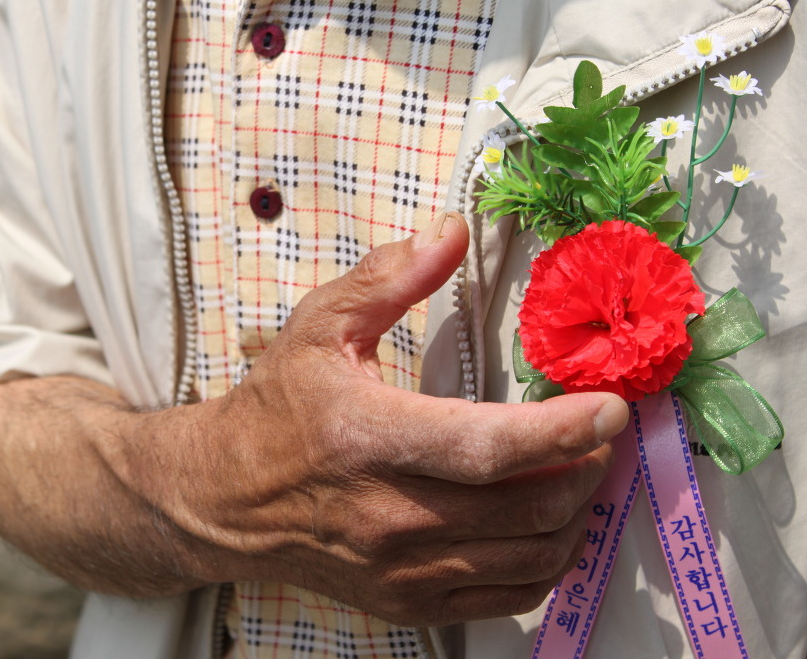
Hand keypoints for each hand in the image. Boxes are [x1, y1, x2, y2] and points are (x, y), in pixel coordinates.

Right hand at [116, 212, 628, 626]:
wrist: (222, 499)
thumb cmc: (275, 409)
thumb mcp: (319, 327)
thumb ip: (388, 277)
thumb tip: (452, 231)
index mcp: (369, 439)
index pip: (489, 447)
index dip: (563, 430)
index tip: (612, 408)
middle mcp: (389, 516)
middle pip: (528, 507)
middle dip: (587, 467)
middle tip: (600, 432)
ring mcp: (401, 571)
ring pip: (531, 558)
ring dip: (577, 514)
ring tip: (582, 472)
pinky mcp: (407, 604)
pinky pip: (509, 598)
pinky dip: (548, 562)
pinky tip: (550, 524)